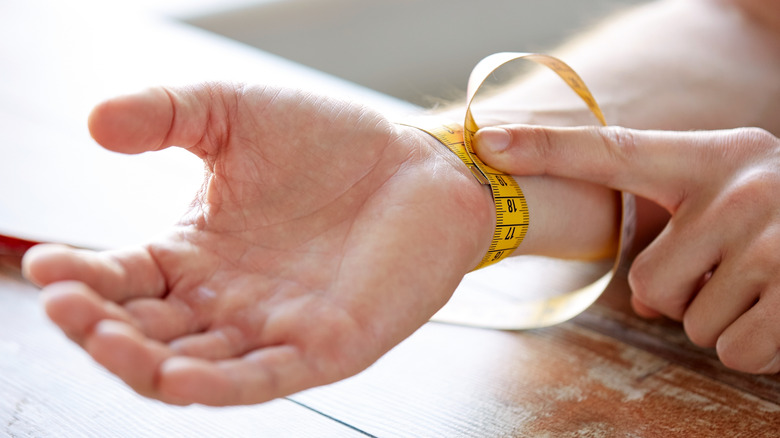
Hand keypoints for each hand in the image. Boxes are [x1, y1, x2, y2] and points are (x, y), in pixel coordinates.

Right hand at [22, 83, 495, 404]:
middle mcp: (226, 301)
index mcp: (196, 255)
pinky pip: (264, 378)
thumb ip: (167, 115)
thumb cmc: (330, 143)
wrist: (417, 162)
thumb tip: (97, 123)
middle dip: (100, 328)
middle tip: (66, 305)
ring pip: (193, 367)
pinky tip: (178, 376)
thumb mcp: (234, 116)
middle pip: (146, 333)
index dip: (80, 278)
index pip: (122, 280)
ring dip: (143, 363)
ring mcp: (274, 328)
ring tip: (104, 338)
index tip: (45, 264)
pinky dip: (218, 383)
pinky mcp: (326, 346)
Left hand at [475, 124, 779, 373]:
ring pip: (693, 323)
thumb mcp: (731, 190)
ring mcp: (777, 242)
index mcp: (712, 158)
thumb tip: (635, 284)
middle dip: (684, 293)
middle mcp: (742, 188)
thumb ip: (673, 208)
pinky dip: (756, 345)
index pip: (612, 151)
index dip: (546, 149)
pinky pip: (735, 351)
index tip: (486, 143)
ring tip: (765, 284)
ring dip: (724, 316)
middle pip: (649, 285)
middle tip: (733, 268)